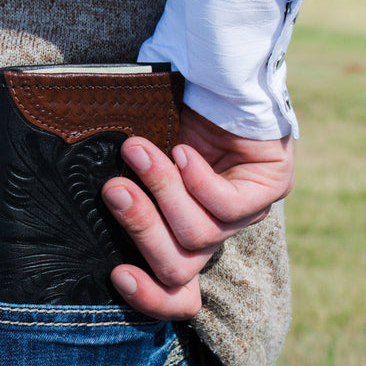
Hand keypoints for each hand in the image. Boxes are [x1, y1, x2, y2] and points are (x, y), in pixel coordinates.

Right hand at [102, 107, 293, 319]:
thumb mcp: (134, 161)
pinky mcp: (271, 186)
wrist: (210, 67)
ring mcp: (247, 212)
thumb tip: (94, 210)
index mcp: (183, 232)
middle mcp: (217, 230)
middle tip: (115, 190)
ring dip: (162, 192)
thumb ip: (123, 190)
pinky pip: (228, 206)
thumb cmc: (166, 111)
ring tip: (139, 153)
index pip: (177, 294)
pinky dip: (197, 180)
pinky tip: (184, 150)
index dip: (148, 297)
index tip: (116, 275)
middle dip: (140, 229)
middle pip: (178, 267)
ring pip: (198, 236)